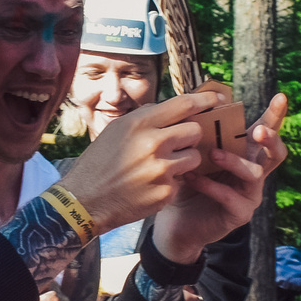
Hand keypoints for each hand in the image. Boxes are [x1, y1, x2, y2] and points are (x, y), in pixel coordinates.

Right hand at [53, 91, 219, 230]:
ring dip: (185, 160)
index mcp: (139, 124)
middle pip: (195, 131)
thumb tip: (169, 108)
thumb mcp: (115, 131)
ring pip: (194, 157)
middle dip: (192, 136)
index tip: (217, 99)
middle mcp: (152, 144)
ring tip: (163, 166)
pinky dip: (171, 183)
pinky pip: (181, 181)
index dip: (205, 100)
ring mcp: (161, 170)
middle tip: (179, 143)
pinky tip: (151, 186)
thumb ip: (144, 118)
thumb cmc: (98, 164)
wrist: (84, 201)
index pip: (183, 105)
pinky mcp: (165, 193)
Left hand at [148, 92, 291, 261]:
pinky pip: (230, 197)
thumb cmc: (187, 182)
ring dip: (234, 161)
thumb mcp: (193, 154)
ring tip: (212, 154)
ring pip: (255, 174)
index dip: (275, 115)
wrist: (176, 220)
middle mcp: (254, 173)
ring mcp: (250, 194)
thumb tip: (195, 103)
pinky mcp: (239, 214)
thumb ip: (200, 134)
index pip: (266, 131)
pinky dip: (211, 185)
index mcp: (246, 154)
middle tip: (260, 131)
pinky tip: (192, 178)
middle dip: (271, 139)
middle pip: (275, 153)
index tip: (281, 96)